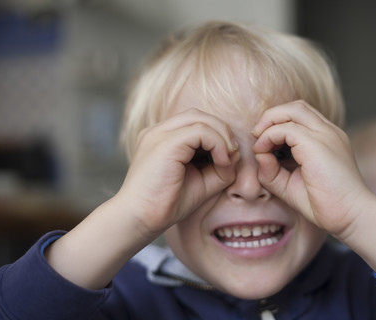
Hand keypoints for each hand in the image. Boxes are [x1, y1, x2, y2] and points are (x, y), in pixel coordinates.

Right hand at [115, 108, 238, 236]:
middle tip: (232, 154)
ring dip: (221, 136)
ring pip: (200, 118)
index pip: (195, 122)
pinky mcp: (166, 143)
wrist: (139, 220)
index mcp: (162, 138)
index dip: (217, 135)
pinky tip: (221, 162)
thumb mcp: (202, 183)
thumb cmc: (166, 204)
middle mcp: (158, 132)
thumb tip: (237, 153)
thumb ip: (220, 168)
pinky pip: (200, 131)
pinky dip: (217, 143)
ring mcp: (159, 134)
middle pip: (198, 115)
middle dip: (222, 131)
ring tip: (227, 159)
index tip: (228, 159)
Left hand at [252, 100, 368, 236]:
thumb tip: (258, 153)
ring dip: (269, 122)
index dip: (278, 124)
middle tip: (257, 136)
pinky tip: (262, 152)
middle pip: (296, 106)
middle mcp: (328, 132)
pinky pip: (286, 129)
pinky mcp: (317, 144)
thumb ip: (271, 169)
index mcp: (327, 139)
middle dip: (271, 116)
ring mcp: (325, 135)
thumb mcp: (289, 185)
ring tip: (259, 143)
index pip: (300, 116)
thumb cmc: (324, 204)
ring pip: (292, 110)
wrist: (351, 217)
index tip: (263, 145)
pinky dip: (269, 136)